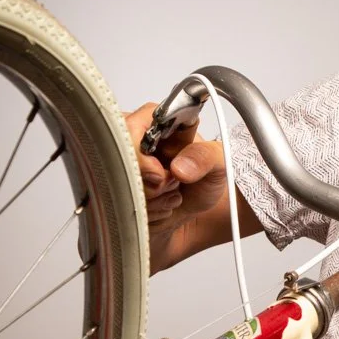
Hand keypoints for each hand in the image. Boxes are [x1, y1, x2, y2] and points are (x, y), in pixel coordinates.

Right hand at [123, 103, 229, 272]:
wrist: (199, 213)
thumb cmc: (205, 181)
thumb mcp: (219, 164)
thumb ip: (206, 157)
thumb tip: (180, 167)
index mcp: (157, 123)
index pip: (130, 127)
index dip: (141, 155)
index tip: (160, 174)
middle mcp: (135, 141)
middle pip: (120, 161)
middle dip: (151, 184)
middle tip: (173, 183)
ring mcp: (124, 167)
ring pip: (121, 187)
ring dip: (153, 201)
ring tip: (172, 193)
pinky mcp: (119, 192)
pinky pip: (122, 208)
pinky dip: (148, 215)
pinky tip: (163, 208)